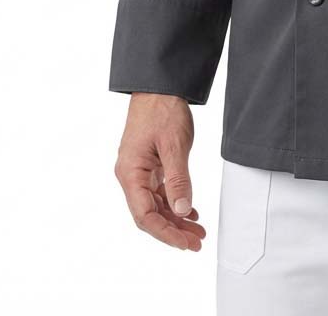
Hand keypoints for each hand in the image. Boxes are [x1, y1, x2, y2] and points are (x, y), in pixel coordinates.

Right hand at [114, 92, 205, 250]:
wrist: (160, 85)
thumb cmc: (162, 110)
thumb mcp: (174, 145)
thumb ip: (179, 180)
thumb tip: (182, 211)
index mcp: (130, 173)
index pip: (145, 215)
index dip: (165, 233)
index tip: (185, 243)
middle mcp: (131, 175)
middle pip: (149, 214)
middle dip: (173, 230)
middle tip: (197, 242)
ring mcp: (139, 170)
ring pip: (156, 204)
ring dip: (176, 218)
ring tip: (198, 230)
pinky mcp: (149, 164)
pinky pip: (160, 191)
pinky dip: (175, 202)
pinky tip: (190, 211)